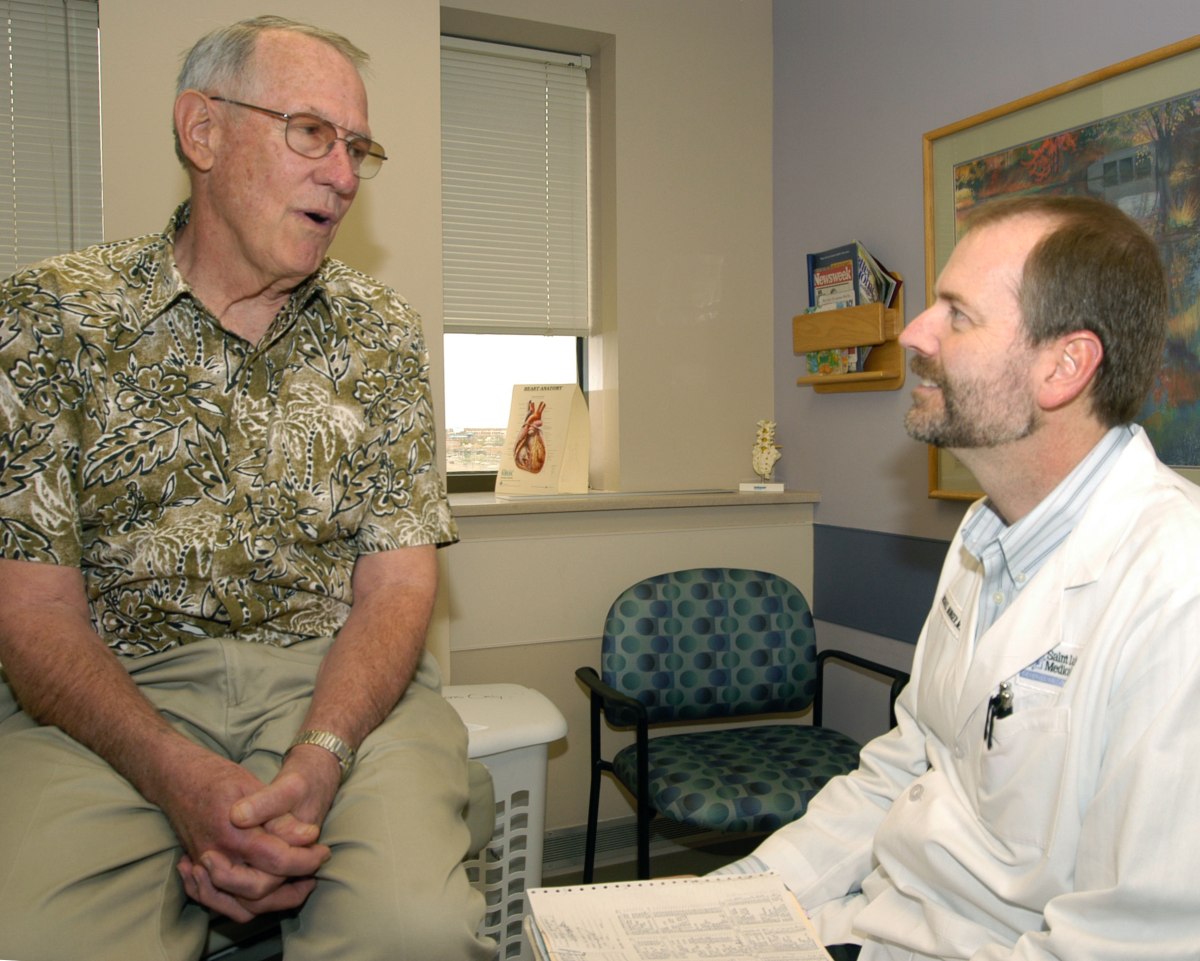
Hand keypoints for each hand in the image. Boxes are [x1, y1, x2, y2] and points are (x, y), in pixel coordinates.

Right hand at [161, 746, 330, 920]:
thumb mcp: (253, 786)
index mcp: (233, 834)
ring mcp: (205, 868)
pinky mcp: (200, 872)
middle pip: (259, 890)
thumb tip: (309, 836)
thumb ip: (279, 817)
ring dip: (273, 901)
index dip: (306, 860)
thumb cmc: (217, 777)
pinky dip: (243, 905)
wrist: (176, 779)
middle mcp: (217, 857)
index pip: (277, 861)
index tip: (322, 851)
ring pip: (240, 905)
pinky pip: (220, 903)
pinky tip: (267, 891)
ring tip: (298, 885)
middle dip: (293, 885)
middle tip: (313, 866)